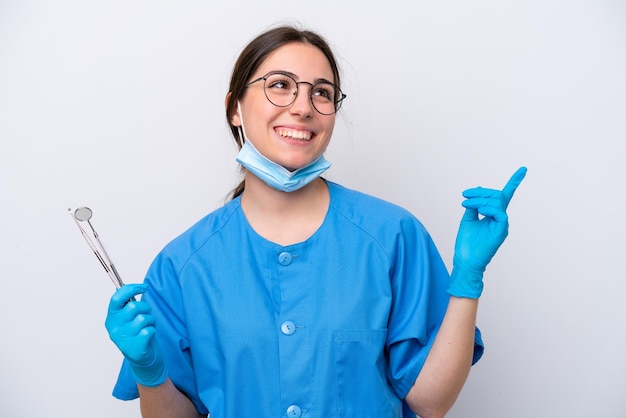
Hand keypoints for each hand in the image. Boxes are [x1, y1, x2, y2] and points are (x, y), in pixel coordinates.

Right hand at [105, 283, 166, 386]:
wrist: (143, 359)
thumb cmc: (137, 334)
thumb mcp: (129, 318)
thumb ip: (128, 304)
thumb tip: (134, 287)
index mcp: (111, 318)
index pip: (117, 298)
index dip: (131, 289)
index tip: (144, 287)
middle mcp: (113, 328)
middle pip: (134, 306)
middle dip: (146, 308)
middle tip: (147, 316)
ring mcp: (122, 339)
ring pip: (143, 318)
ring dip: (151, 321)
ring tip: (147, 327)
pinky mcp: (133, 348)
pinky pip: (148, 331)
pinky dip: (152, 331)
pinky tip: (148, 337)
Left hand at [448, 167, 526, 297]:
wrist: (465, 260)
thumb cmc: (467, 242)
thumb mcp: (468, 218)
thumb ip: (474, 205)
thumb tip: (478, 190)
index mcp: (493, 214)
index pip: (505, 195)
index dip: (514, 182)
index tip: (523, 169)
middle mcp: (500, 218)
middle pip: (497, 195)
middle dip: (481, 192)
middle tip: (464, 195)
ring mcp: (502, 224)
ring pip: (497, 202)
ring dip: (480, 199)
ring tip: (466, 203)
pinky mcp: (501, 231)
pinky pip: (500, 213)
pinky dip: (489, 208)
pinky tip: (479, 210)